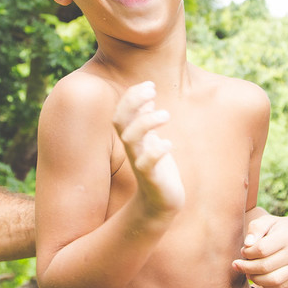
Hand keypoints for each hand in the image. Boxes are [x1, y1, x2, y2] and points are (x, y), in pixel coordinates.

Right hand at [113, 82, 185, 214]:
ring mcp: (140, 163)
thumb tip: (149, 98)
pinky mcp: (151, 178)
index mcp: (133, 138)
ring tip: (166, 114)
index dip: (132, 96)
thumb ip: (148, 121)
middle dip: (132, 102)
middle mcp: (133, 149)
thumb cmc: (157, 169)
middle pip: (120, 121)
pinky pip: (146, 164)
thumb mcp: (152, 141)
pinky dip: (156, 151)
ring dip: (146, 122)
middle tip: (152, 90)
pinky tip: (168, 143)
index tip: (150, 85)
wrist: (160, 203)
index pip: (121, 112)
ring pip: (131, 140)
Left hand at [234, 213, 287, 287]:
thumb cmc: (277, 228)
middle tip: (238, 264)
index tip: (243, 250)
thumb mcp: (266, 221)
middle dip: (247, 267)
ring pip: (272, 280)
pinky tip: (260, 277)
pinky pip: (280, 287)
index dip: (248, 252)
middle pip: (265, 266)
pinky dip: (266, 285)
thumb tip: (247, 244)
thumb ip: (255, 228)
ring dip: (255, 279)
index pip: (261, 249)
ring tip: (248, 272)